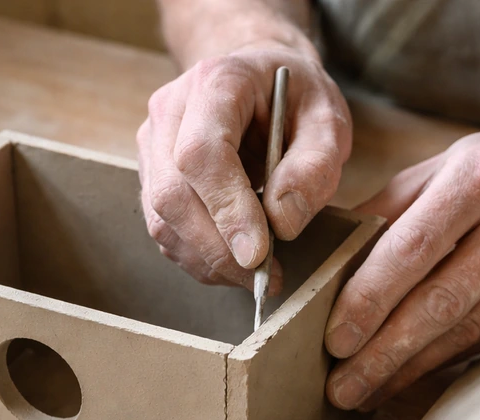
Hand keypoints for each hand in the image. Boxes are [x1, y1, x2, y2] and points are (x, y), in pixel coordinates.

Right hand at [136, 45, 351, 290]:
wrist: (261, 80)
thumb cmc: (296, 99)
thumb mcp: (328, 121)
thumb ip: (315, 167)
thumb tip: (283, 223)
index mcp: (215, 82)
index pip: (201, 153)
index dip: (226, 208)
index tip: (259, 254)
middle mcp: (170, 110)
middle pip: (172, 193)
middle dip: (217, 248)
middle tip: (266, 278)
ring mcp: (153, 144)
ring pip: (161, 218)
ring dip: (208, 260)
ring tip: (258, 276)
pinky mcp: (151, 176)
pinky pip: (164, 229)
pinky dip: (199, 258)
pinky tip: (235, 263)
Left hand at [324, 129, 479, 409]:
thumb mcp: (446, 166)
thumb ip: (387, 210)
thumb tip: (324, 262)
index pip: (413, 247)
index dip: (369, 298)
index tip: (333, 339)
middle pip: (441, 301)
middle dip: (383, 352)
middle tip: (340, 387)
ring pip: (467, 332)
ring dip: (408, 369)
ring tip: (363, 392)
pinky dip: (444, 364)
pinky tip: (409, 378)